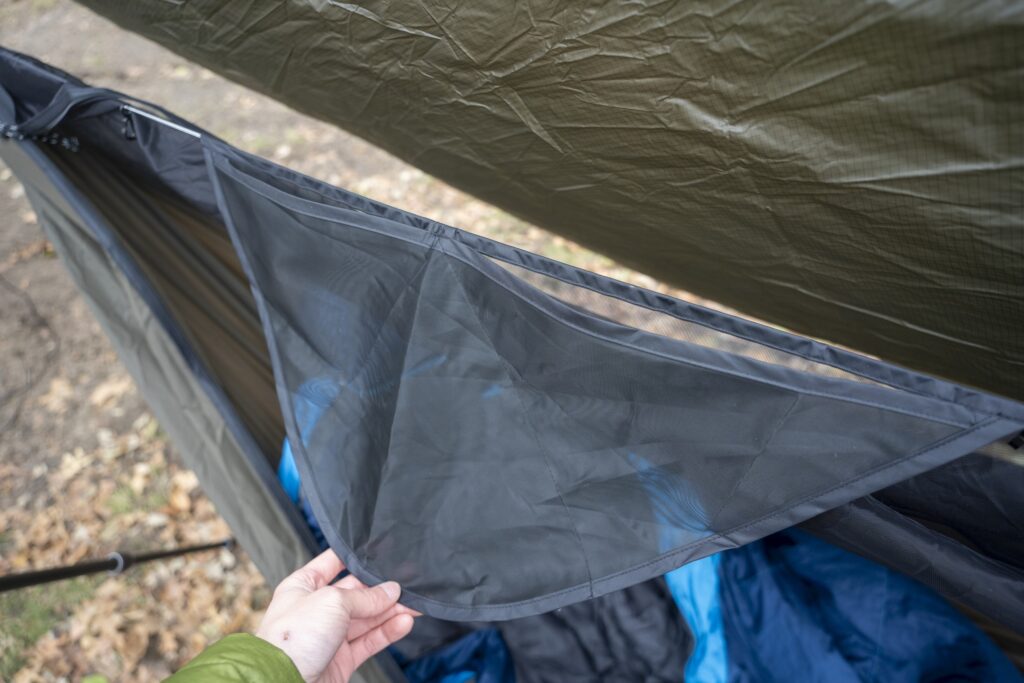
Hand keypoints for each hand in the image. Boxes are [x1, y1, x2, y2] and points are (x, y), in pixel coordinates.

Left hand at [256, 549, 416, 682]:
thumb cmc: (292, 639)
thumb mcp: (331, 602)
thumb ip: (365, 596)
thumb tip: (391, 591)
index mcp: (302, 586)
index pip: (331, 563)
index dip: (354, 556)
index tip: (380, 549)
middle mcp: (316, 610)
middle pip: (356, 593)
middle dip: (381, 588)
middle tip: (407, 584)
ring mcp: (329, 636)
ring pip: (367, 618)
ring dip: (391, 611)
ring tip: (415, 604)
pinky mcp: (341, 660)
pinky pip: (369, 641)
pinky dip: (388, 632)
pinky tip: (404, 623)